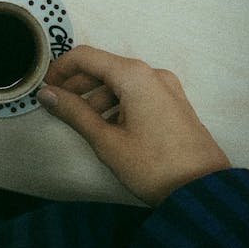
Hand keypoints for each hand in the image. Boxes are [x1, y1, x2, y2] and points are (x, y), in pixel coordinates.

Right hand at [37, 45, 230, 205]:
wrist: (202, 191)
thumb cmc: (153, 166)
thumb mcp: (106, 140)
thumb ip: (73, 112)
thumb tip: (47, 94)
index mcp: (134, 75)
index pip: (86, 56)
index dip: (60, 69)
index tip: (45, 88)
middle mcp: (152, 73)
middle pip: (104, 67)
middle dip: (77, 84)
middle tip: (58, 106)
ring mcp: (167, 87)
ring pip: (121, 82)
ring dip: (97, 96)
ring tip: (83, 123)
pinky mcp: (174, 103)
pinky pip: (138, 93)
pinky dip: (118, 103)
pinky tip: (109, 128)